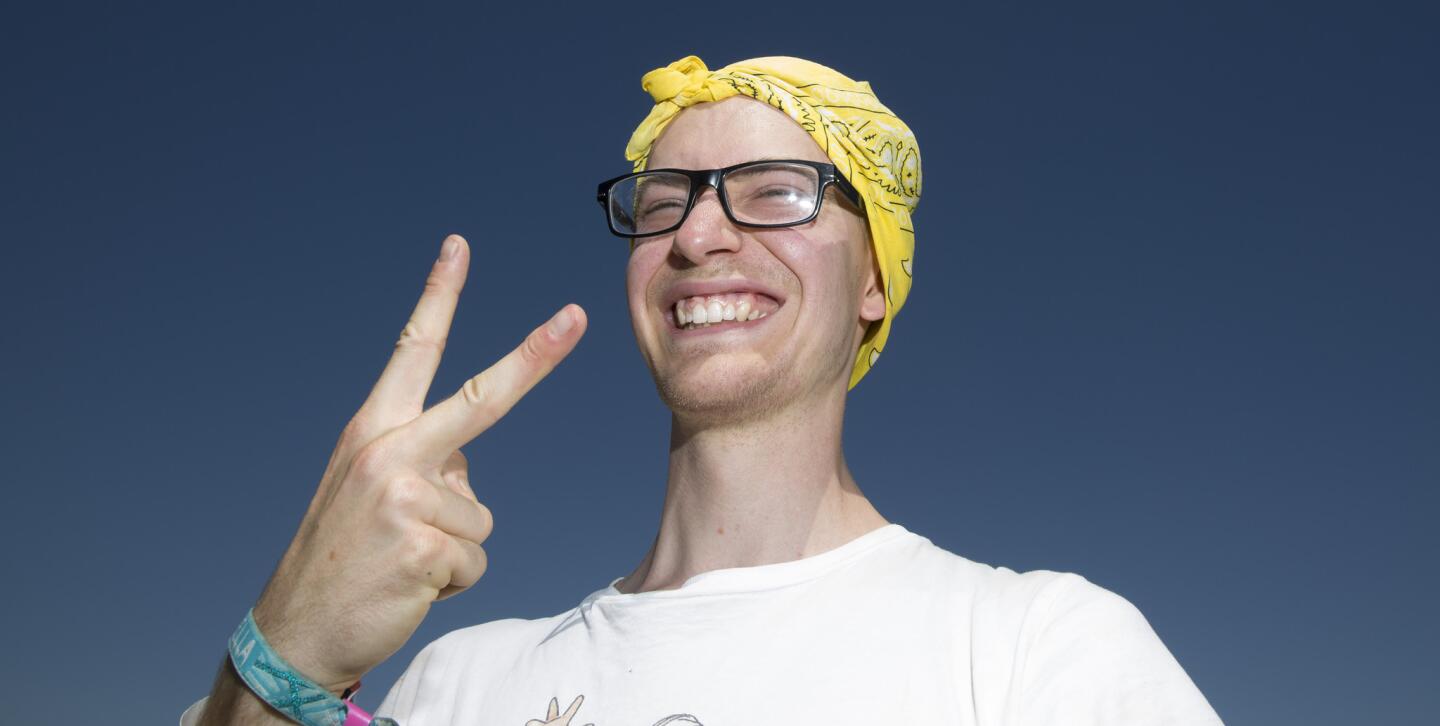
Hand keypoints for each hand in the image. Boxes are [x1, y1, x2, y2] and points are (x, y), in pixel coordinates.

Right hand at [249, 233, 585, 693]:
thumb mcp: (369, 493)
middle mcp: (388, 450)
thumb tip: (469, 472)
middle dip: (536, 355)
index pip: (412, 350)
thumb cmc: (343, 559)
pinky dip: (451, 581)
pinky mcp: (422, 544)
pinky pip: (475, 559)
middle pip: (483, 398)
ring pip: (481, 517)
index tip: (458, 245)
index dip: (437, 296)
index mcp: (373, 429)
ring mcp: (405, 496)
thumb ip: (422, 464)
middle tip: (577, 315)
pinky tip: (406, 586)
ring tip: (401, 561)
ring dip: (453, 549)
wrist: (294, 632)